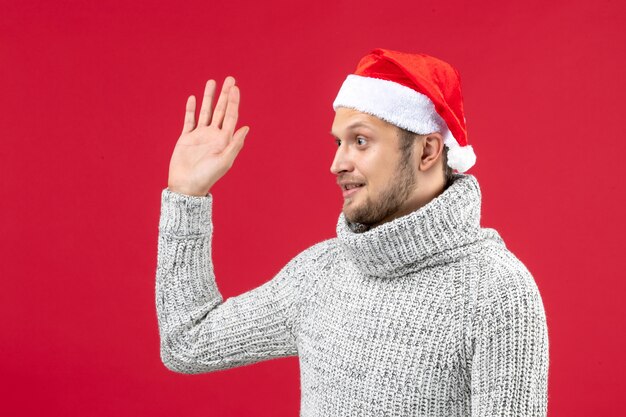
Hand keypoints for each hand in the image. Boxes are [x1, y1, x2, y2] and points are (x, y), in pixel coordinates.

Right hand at [167, 76, 249, 195]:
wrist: (187, 186)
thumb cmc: (208, 176)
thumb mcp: (224, 160)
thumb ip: (235, 144)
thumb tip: (246, 127)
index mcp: (224, 139)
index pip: (231, 116)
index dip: (234, 101)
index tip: (235, 88)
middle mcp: (214, 135)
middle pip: (221, 110)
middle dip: (225, 95)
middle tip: (230, 78)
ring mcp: (200, 135)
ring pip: (206, 111)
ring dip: (209, 97)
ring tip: (212, 82)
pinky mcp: (187, 138)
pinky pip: (189, 120)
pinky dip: (191, 109)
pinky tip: (192, 98)